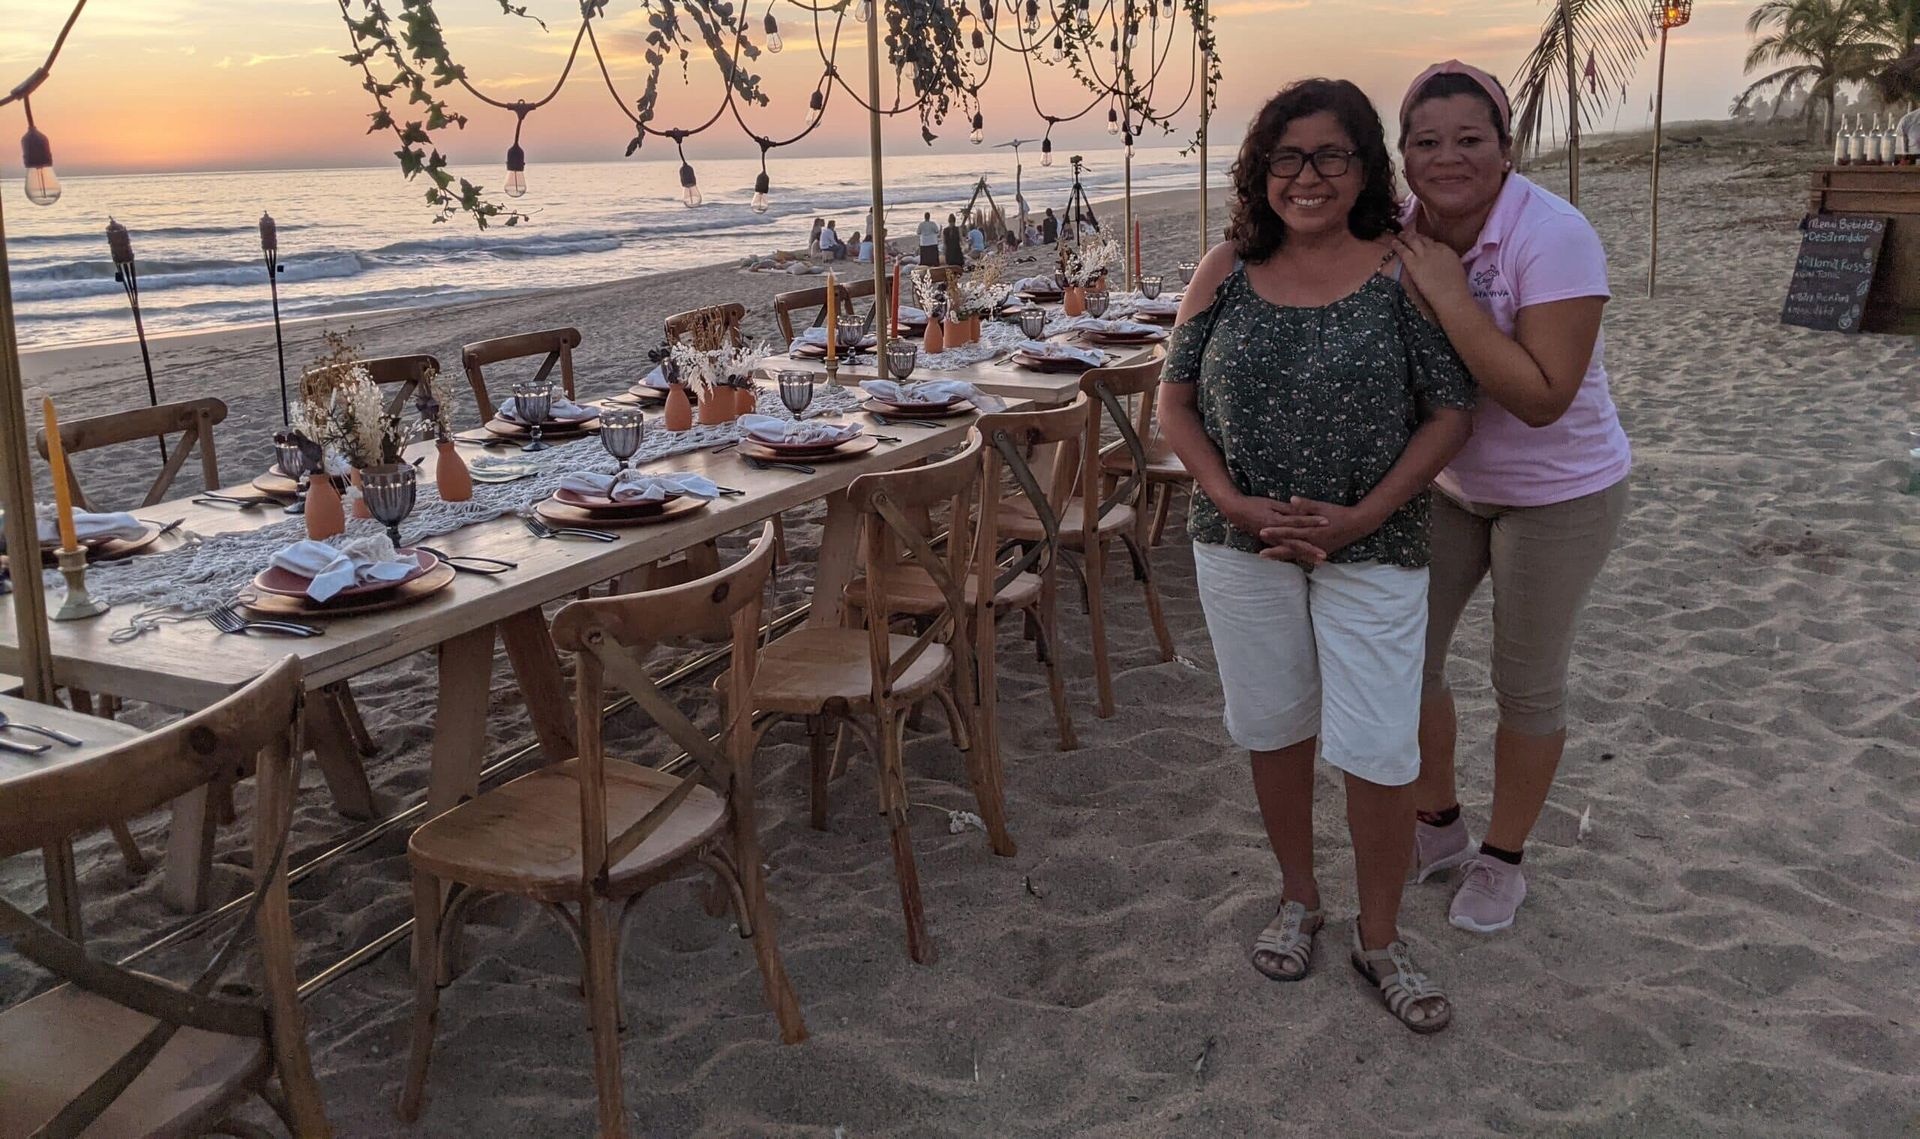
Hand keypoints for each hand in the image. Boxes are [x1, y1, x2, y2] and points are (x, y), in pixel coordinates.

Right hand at [1220, 493, 1329, 565]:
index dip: (1313, 521)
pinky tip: (1304, 560)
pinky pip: (1284, 552)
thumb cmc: (1254, 504)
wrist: (1236, 511)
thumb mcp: (1272, 503)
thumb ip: (1288, 509)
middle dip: (1311, 550)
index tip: (1327, 522)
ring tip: (1319, 561)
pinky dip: (1295, 556)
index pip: (1298, 521)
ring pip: (1291, 550)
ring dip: (1305, 556)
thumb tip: (1303, 510)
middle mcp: (1274, 534)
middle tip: (1324, 555)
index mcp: (1276, 522)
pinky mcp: (1270, 543)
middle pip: (1296, 543)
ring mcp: (1272, 540)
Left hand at [1258, 496, 1379, 557]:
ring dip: (1281, 556)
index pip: (1290, 532)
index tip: (1261, 531)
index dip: (1275, 532)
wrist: (1357, 525)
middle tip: (1260, 554)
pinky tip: (1283, 559)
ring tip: (1267, 557)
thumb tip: (1291, 499)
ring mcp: (1318, 550)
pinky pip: (1304, 556)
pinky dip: (1293, 557)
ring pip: (1296, 555)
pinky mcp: (1321, 553)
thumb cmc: (1339, 513)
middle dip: (1275, 551)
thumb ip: (1306, 505)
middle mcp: (1314, 543)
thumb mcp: (1322, 507)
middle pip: (1290, 549)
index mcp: (1312, 531)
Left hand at [1391, 232, 1471, 315]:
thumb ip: (1448, 263)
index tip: (1421, 241)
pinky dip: (1397, 245)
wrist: (1451, 295)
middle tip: (1408, 233)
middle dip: (1415, 235)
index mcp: (1446, 250)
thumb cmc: (1457, 288)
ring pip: (1412, 240)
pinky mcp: (1413, 263)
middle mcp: (1434, 249)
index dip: (1425, 241)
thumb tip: (1443, 264)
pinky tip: (1393, 243)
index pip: (1433, 242)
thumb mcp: (1456, 269)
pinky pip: (1403, 250)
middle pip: (1422, 239)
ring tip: (1400, 234)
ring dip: (1405, 236)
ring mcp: (1423, 255)